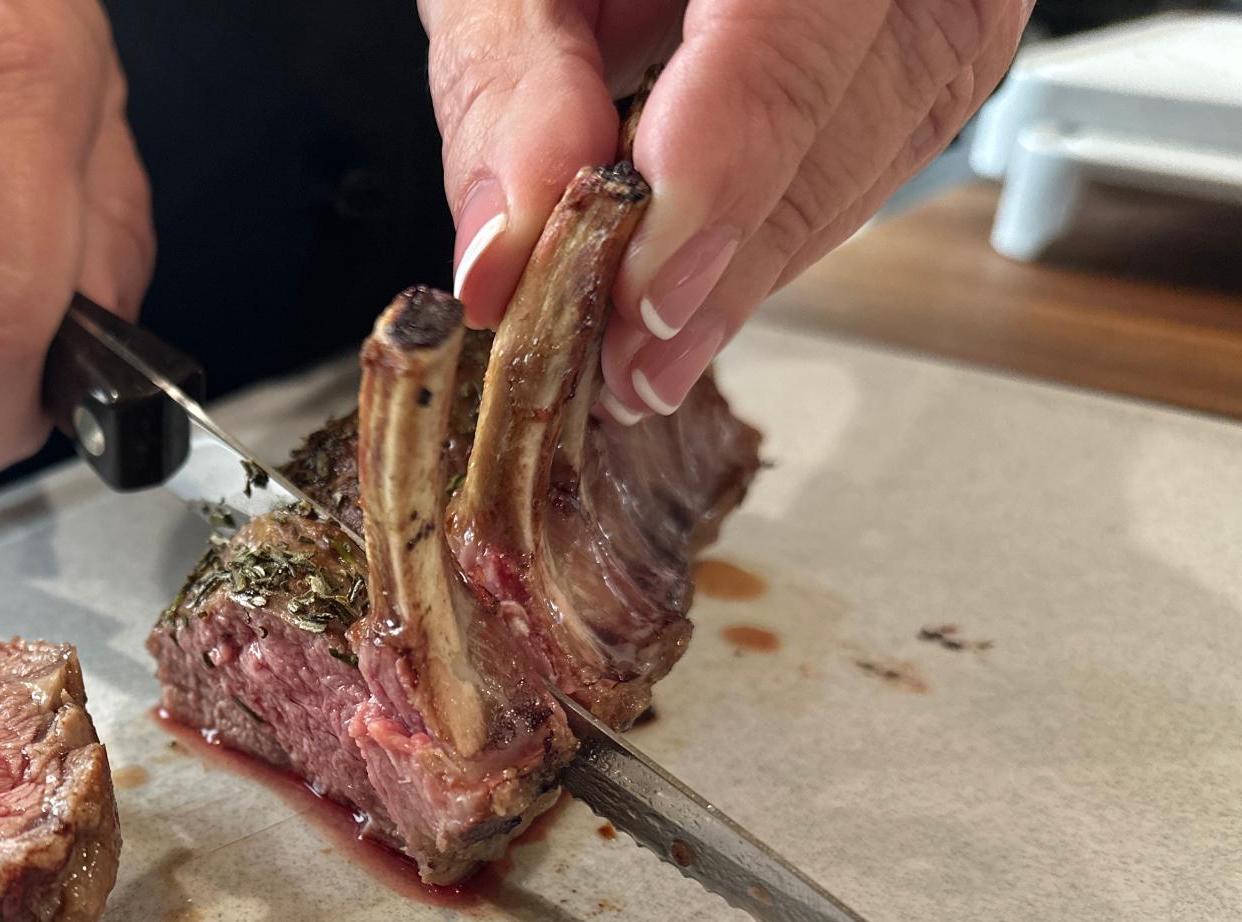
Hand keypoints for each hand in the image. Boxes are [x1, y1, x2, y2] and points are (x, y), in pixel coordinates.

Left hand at [422, 0, 1031, 420]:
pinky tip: (707, 281)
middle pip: (865, 94)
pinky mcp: (944, 21)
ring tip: (648, 354)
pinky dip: (789, 221)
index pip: (788, 33)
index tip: (642, 294)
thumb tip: (504, 252)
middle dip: (735, 251)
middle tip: (625, 361)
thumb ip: (508, 87)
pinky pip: (898, 135)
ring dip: (763, 261)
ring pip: (898, 131)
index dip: (719, 175)